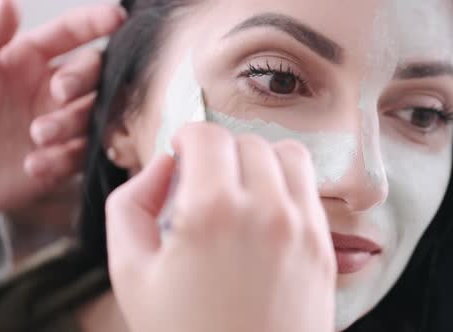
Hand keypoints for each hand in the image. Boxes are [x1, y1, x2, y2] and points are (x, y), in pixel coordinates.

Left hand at [0, 0, 125, 223]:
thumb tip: (9, 2)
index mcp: (27, 60)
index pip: (69, 33)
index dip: (95, 22)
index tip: (118, 16)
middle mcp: (50, 89)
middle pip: (92, 73)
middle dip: (81, 79)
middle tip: (60, 93)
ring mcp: (60, 124)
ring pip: (92, 115)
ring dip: (71, 123)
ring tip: (36, 136)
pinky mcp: (63, 159)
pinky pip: (81, 155)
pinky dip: (63, 159)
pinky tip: (33, 165)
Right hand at [106, 124, 335, 331]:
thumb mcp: (130, 273)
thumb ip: (131, 203)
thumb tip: (165, 166)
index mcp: (212, 211)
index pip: (206, 135)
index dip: (186, 139)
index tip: (180, 156)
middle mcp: (265, 209)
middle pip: (244, 142)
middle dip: (218, 153)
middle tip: (202, 184)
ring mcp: (302, 226)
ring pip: (284, 154)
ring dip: (257, 161)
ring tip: (237, 191)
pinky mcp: (323, 246)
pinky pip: (308, 188)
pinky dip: (285, 184)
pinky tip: (264, 212)